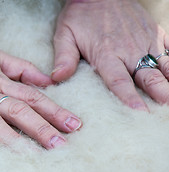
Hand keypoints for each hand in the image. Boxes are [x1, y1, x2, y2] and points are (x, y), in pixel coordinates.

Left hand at [52, 0, 168, 110]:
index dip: (130, 99)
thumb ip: (64, 58)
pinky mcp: (155, 32)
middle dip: (159, 95)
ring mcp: (146, 40)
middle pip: (148, 77)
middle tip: (163, 113)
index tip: (139, 114)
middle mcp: (129, 50)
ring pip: (164, 66)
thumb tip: (56, 79)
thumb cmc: (80, 15)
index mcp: (106, 54)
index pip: (119, 81)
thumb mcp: (65, 34)